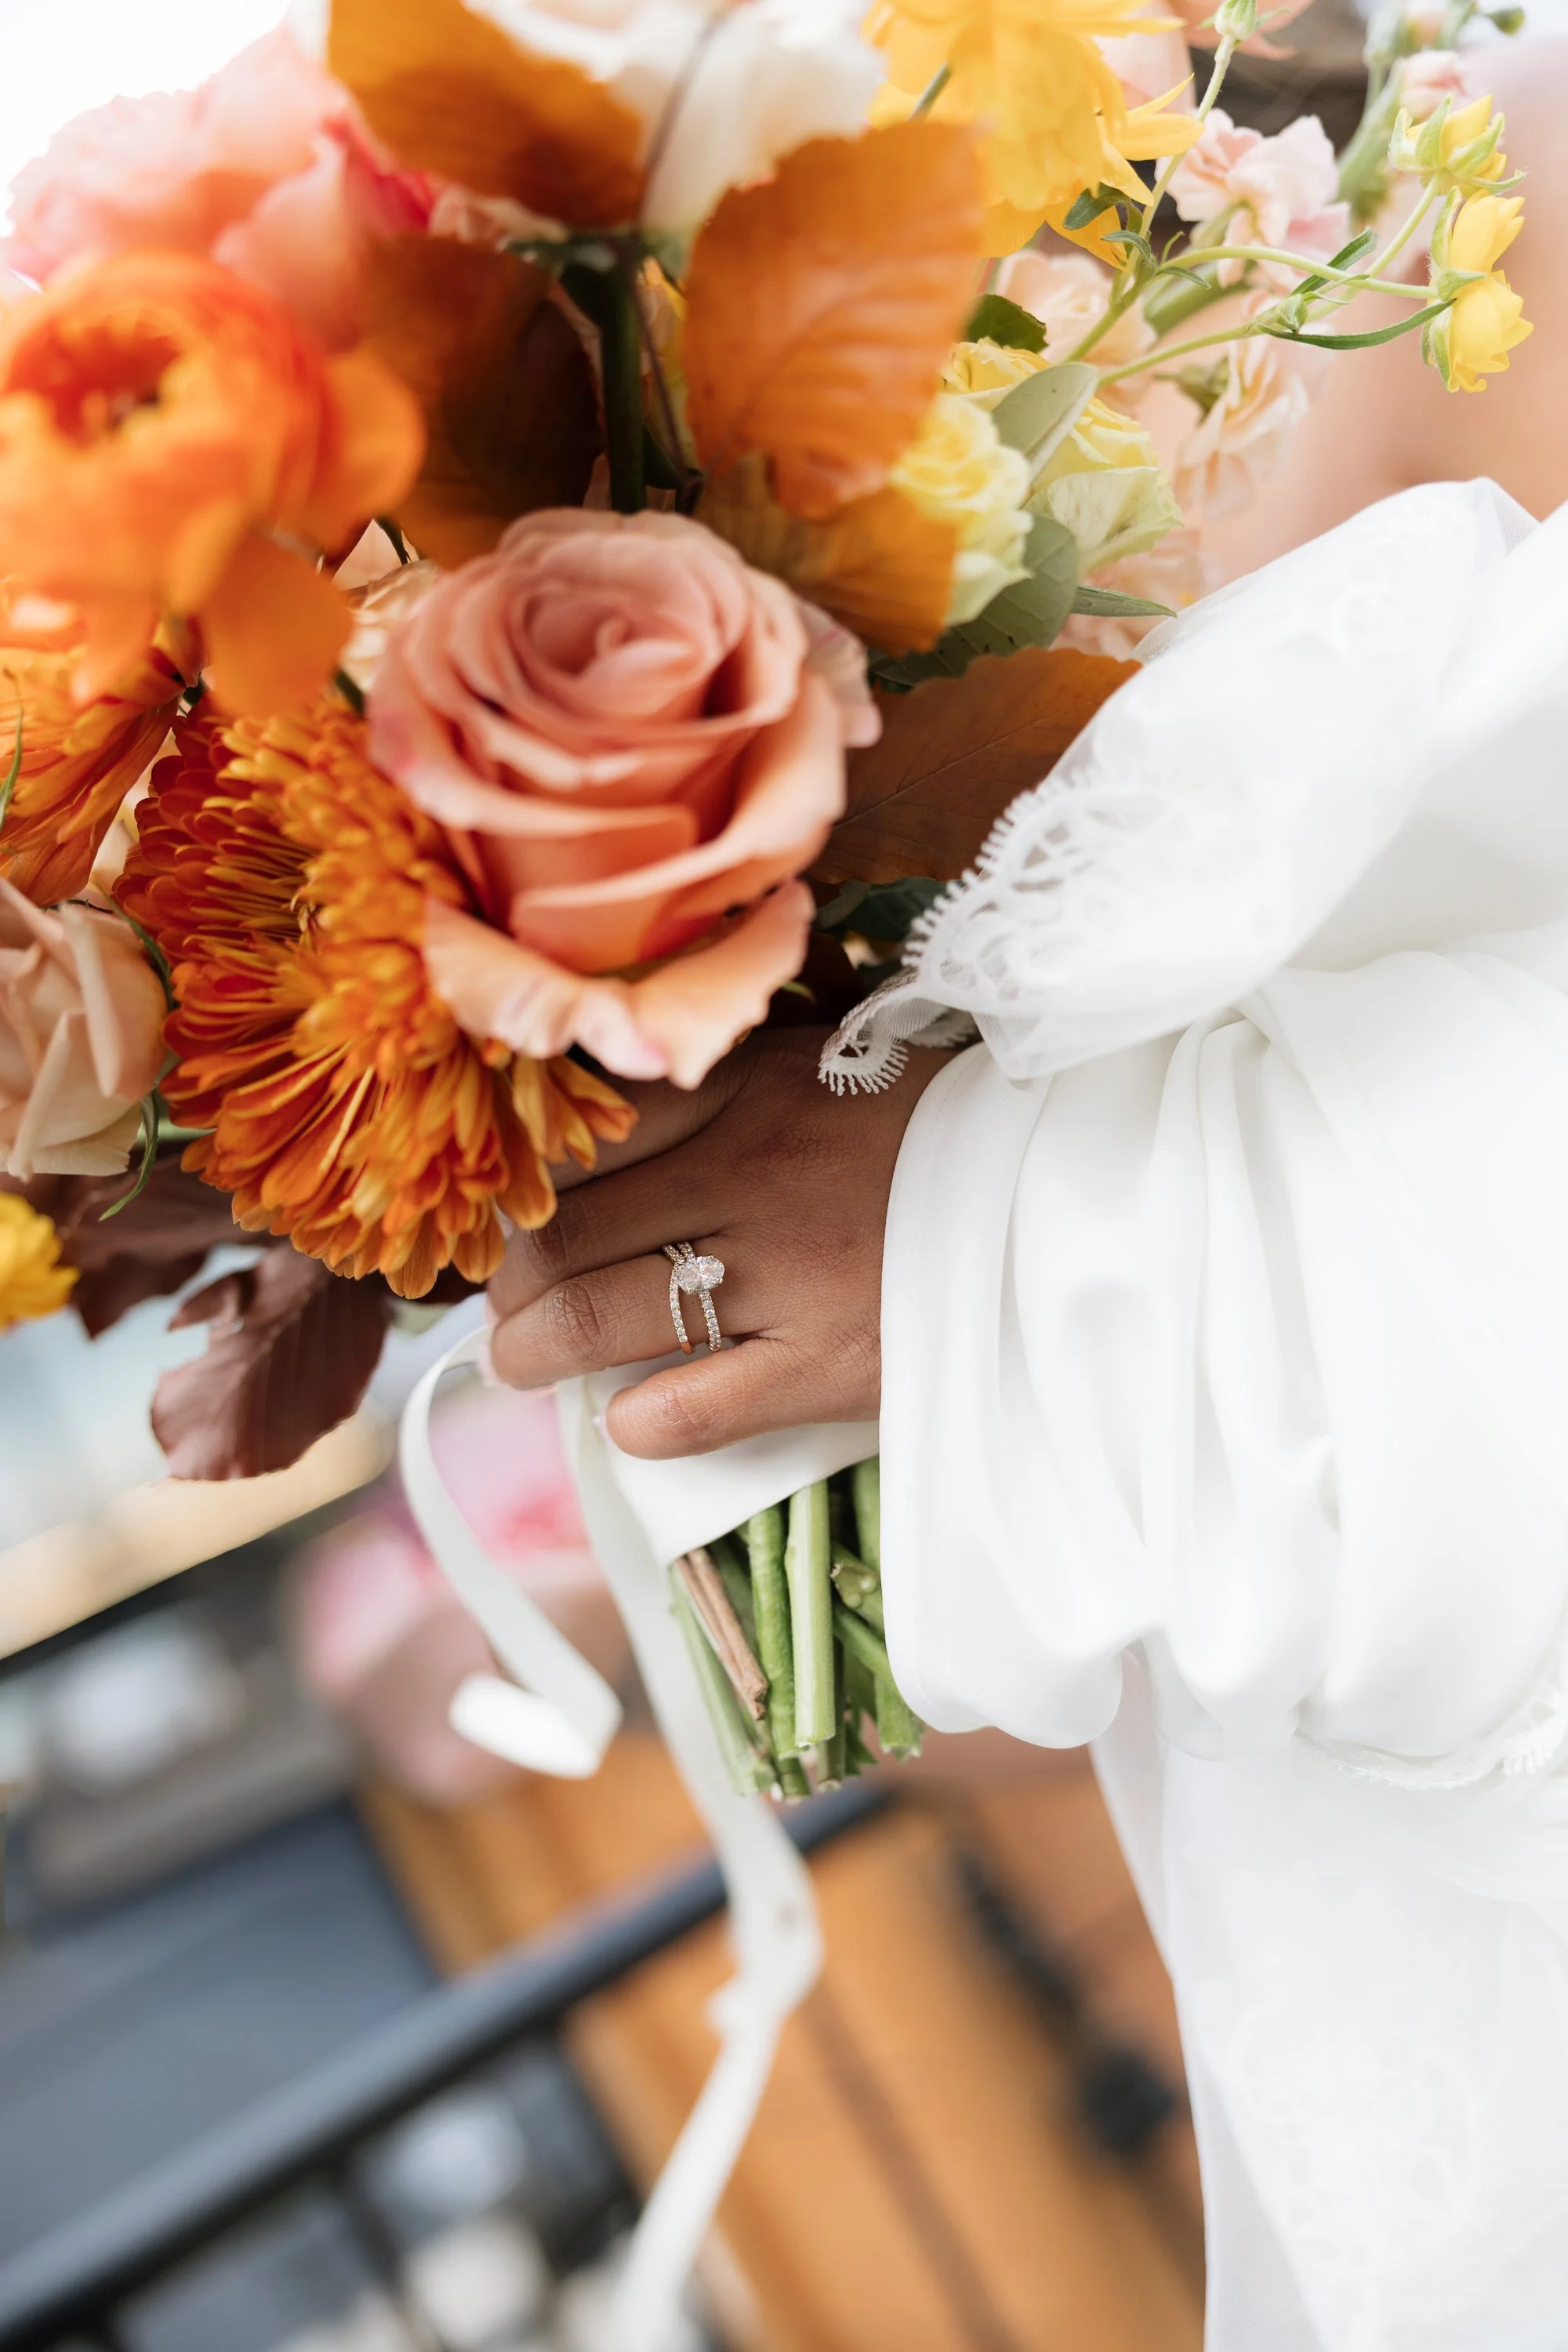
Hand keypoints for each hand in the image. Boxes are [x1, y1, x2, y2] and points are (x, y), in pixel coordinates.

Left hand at [488, 1028, 947, 1457]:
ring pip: (598, 1319)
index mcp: (745, 1091)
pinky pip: (686, 1407)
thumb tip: (605, 1140)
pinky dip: (634, 1422)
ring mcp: (785, 1276)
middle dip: (512, 1281)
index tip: (512, 1212)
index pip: (582, 1137)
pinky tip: (628, 1417)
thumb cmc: (940, 1124)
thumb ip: (725, 1093)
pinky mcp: (827, 1366)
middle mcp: (748, 1177)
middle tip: (506, 1303)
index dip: (524, 1185)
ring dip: (535, 1352)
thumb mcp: (827, 1066)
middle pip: (567, 1234)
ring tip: (523, 1361)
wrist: (1070, 1188)